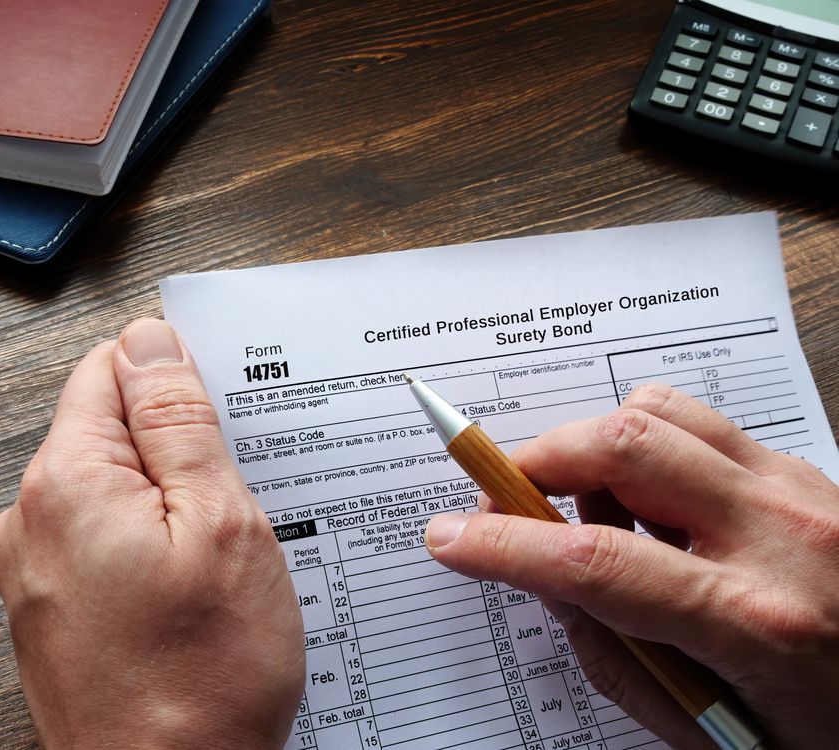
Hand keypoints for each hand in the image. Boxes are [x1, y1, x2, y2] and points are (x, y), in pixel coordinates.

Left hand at [0, 319, 304, 748]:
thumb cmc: (202, 678)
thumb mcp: (218, 523)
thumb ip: (179, 422)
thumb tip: (151, 344)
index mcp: (66, 482)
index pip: (110, 370)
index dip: (174, 379)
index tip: (221, 413)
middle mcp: (32, 520)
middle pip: (110, 430)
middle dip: (178, 446)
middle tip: (238, 495)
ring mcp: (36, 568)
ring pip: (114, 487)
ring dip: (170, 499)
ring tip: (223, 550)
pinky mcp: (53, 606)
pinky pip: (104, 538)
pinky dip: (151, 542)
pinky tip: (194, 582)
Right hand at [424, 384, 838, 748]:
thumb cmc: (817, 727)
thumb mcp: (704, 726)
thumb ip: (611, 653)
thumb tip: (543, 576)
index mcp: (757, 621)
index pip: (598, 562)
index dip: (506, 544)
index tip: (452, 538)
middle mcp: (782, 535)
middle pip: (626, 447)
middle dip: (540, 462)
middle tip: (505, 498)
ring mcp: (799, 489)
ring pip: (658, 412)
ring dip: (593, 445)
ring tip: (586, 501)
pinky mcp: (801, 469)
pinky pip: (697, 421)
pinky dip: (644, 443)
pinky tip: (646, 497)